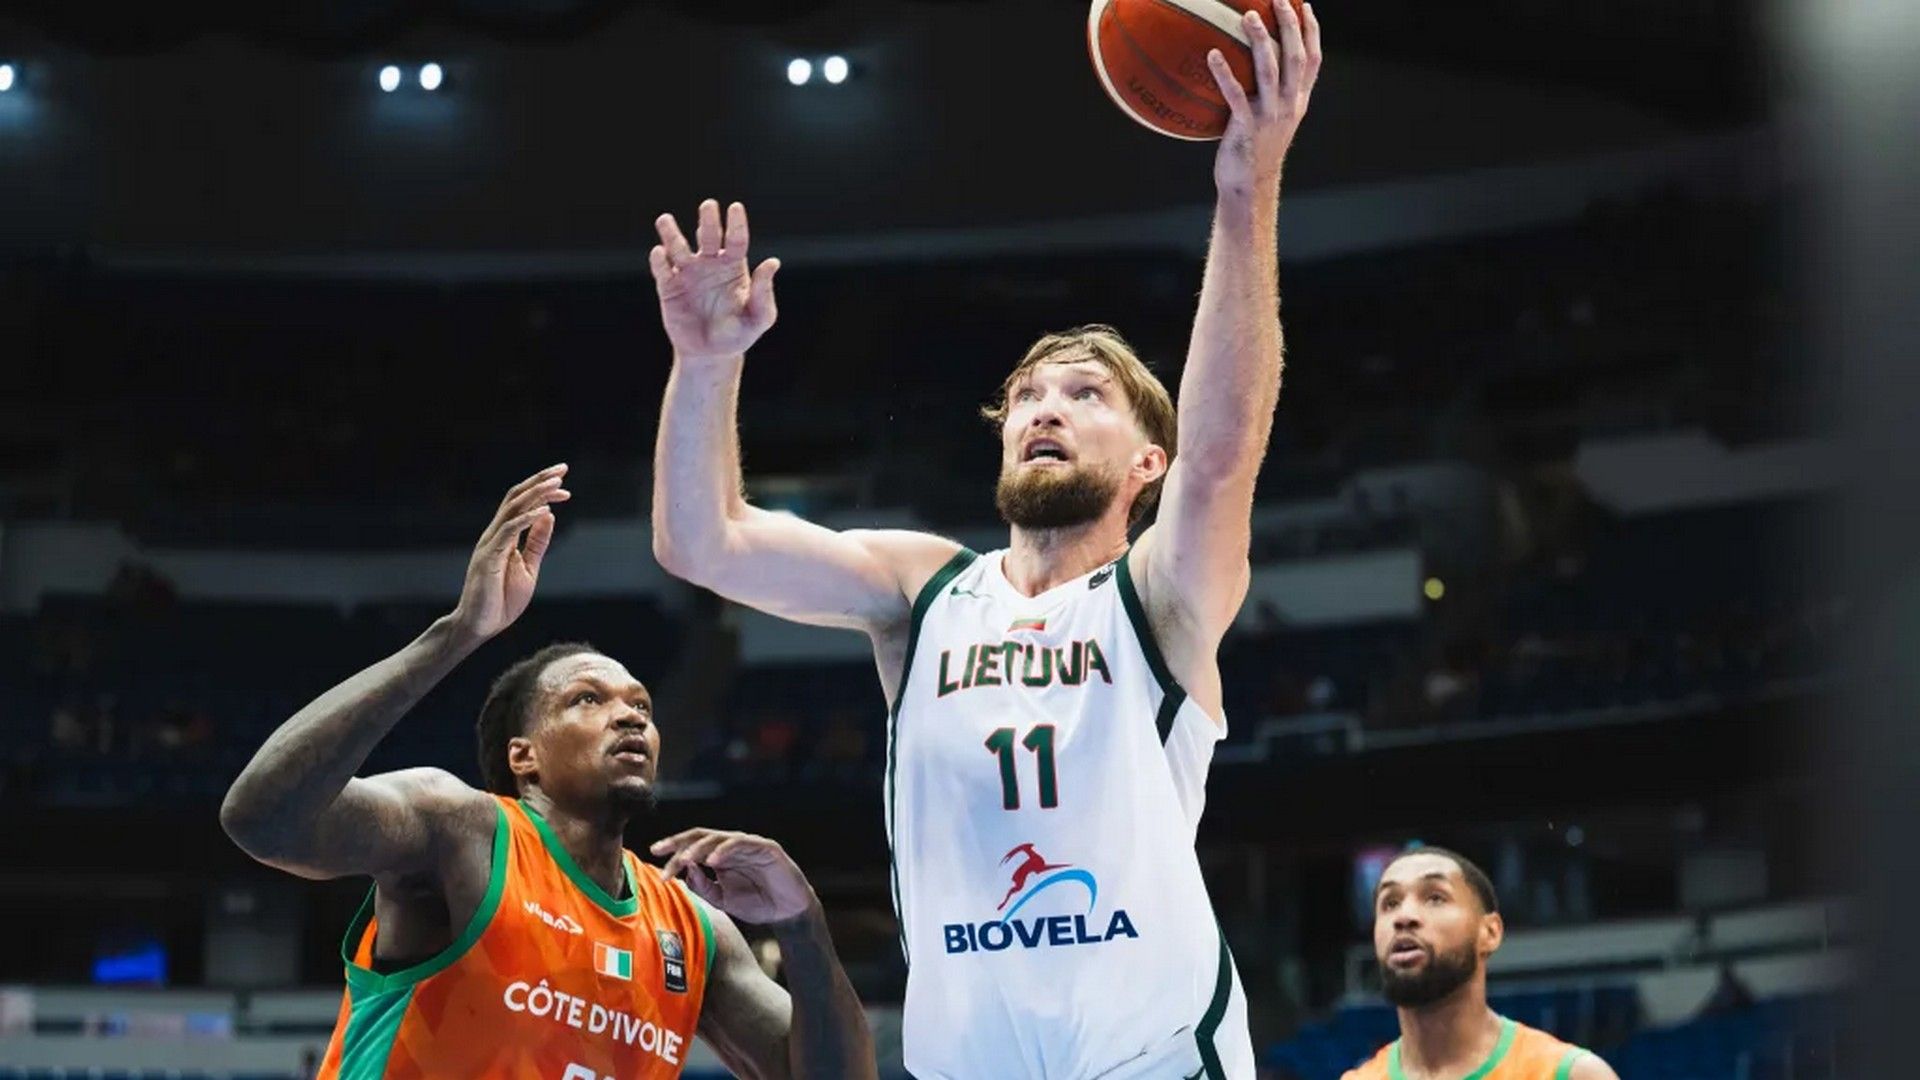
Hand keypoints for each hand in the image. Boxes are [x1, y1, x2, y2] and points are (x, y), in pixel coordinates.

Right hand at [449, 465, 569, 643]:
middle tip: (563, 468)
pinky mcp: (488, 558)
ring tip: (558, 484)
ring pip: (512, 509)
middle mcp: (494, 535)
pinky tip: (544, 511)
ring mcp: (489, 545)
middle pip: (516, 498)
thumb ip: (536, 542)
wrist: (479, 627)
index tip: (564, 485)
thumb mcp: (528, 567)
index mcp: (503, 536)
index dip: (542, 491)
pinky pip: (508, 532)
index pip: (522, 504)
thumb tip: (548, 515)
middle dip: (540, 481)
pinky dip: (526, 519)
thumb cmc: (501, 600)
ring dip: (536, 494)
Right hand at [651, 200, 780, 361]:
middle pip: (708, 236)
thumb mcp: (759, 317)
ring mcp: (687, 273)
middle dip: (708, 221)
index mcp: (733, 266)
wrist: (711, 354)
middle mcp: (709, 263)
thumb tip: (772, 262)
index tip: (735, 208)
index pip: (736, 240)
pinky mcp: (668, 287)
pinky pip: (662, 271)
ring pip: (678, 247)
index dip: (736, 224)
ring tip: (665, 220)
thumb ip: (764, 292)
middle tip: (708, 205)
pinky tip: (660, 253)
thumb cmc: (739, 334)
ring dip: (671, 233)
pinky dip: (660, 261)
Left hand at [652, 828, 819, 925]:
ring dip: (699, 848)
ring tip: (685, 859)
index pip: (692, 847)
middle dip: (678, 843)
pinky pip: (741, 844)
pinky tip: (712, 860)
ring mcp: (748, 845)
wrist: (788, 912)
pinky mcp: (765, 847)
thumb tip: (684, 871)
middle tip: (660, 852)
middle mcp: (732, 847)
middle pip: (700, 837)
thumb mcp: (722, 900)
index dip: (673, 849)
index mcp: (720, 857)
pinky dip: (725, 850)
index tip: (655, 856)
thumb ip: (703, 887)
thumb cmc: (757, 904)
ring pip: (718, 837)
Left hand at [1207, 0, 1321, 198]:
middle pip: (1295, 57)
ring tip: (1249, 16)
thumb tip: (1254, 64)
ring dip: (1260, 41)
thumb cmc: (1253, 149)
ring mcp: (1270, 116)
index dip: (1311, 31)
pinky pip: (1235, 95)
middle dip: (1290, 25)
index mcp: (1298, 101)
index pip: (1313, 60)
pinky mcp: (1247, 128)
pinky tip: (1212, 54)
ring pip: (1269, 71)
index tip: (1304, 5)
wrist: (1249, 186)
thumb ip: (1270, 93)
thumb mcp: (1271, 119)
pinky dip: (1224, 73)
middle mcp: (1289, 105)